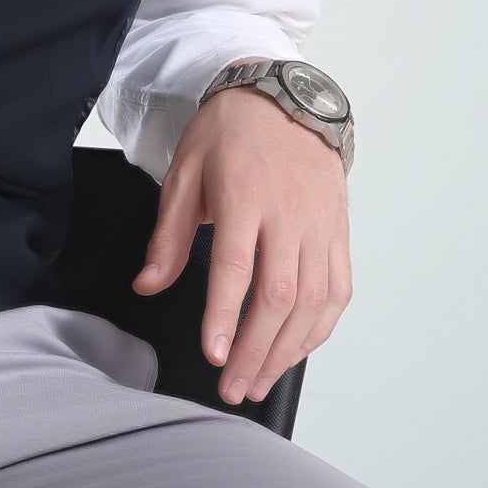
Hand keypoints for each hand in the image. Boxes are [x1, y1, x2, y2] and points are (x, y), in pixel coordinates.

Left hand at [130, 81, 351, 405]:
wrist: (285, 100)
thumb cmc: (230, 135)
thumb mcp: (185, 174)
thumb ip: (168, 235)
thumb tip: (148, 284)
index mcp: (247, 193)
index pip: (238, 265)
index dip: (225, 314)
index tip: (214, 353)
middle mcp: (291, 212)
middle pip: (280, 295)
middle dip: (256, 350)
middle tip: (233, 387)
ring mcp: (322, 225)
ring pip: (314, 301)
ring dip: (287, 351)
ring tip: (259, 382)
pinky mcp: (340, 234)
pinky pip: (337, 292)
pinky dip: (318, 330)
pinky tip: (294, 353)